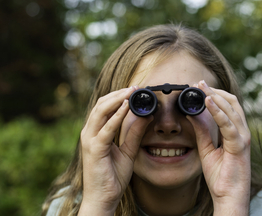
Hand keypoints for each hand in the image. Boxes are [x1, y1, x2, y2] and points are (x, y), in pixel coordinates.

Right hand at [78, 86, 152, 214]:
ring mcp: (90, 140)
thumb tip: (147, 116)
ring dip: (118, 99)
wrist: (103, 198)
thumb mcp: (128, 151)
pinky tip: (127, 107)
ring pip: (101, 111)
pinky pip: (106, 128)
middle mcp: (89, 133)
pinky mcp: (94, 148)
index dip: (118, 96)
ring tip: (132, 91)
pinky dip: (117, 116)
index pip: (105, 107)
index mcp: (95, 132)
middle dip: (118, 94)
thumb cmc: (112, 176)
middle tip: (135, 87)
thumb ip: (135, 133)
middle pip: (101, 105)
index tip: (134, 90)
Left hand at [187, 80, 250, 214]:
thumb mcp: (207, 149)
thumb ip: (202, 131)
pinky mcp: (239, 146)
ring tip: (201, 86)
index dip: (215, 95)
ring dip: (215, 96)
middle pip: (232, 103)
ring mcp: (242, 138)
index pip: (228, 106)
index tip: (199, 87)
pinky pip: (228, 125)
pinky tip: (207, 101)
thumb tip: (192, 114)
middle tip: (198, 83)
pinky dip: (218, 112)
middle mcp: (242, 132)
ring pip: (231, 109)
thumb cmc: (220, 176)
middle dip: (215, 91)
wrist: (228, 198)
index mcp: (235, 132)